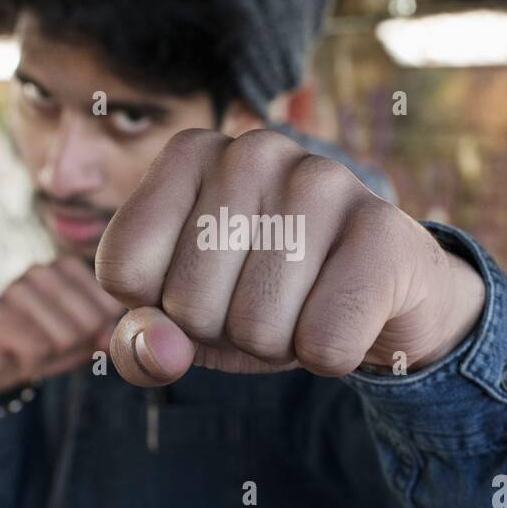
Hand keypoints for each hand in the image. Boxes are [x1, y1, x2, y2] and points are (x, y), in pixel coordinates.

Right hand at [0, 256, 123, 392]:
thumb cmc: (42, 345)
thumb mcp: (81, 341)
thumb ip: (103, 334)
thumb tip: (111, 337)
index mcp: (68, 267)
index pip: (110, 306)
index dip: (98, 333)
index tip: (74, 334)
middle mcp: (41, 270)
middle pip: (91, 321)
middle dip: (77, 345)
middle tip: (49, 344)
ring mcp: (15, 289)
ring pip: (66, 336)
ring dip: (53, 354)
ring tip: (32, 346)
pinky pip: (38, 349)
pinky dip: (32, 362)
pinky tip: (15, 352)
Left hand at [95, 128, 484, 386]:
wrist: (385, 293)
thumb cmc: (267, 298)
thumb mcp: (188, 325)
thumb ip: (140, 346)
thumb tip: (159, 350)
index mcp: (190, 153)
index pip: (121, 269)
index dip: (160, 309)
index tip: (207, 287)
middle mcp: (252, 149)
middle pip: (187, 306)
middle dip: (225, 332)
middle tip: (267, 301)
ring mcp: (322, 179)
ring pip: (256, 328)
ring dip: (281, 345)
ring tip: (309, 303)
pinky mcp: (382, 229)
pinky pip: (324, 343)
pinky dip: (333, 357)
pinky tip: (353, 314)